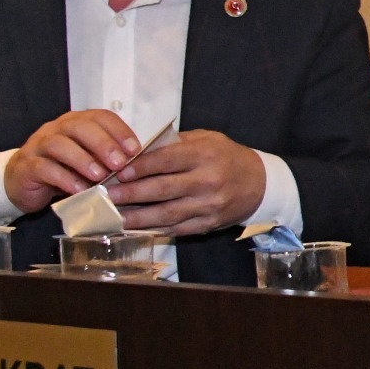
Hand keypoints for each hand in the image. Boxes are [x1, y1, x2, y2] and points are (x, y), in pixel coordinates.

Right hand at [5, 110, 143, 213]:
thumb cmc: (64, 169)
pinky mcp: (27, 166)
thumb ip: (107, 159)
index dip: (119, 131)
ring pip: (60, 145)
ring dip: (83, 160)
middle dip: (103, 144)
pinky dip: (64, 178)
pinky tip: (79, 189)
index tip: (135, 150)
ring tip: (100, 177)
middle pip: (80, 127)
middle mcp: (57, 129)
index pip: (100, 117)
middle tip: (119, 163)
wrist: (22, 182)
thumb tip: (136, 166)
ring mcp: (39, 145)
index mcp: (76, 123)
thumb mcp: (89, 161)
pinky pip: (45, 168)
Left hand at [104, 130, 268, 234]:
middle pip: (163, 189)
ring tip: (117, 217)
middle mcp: (208, 181)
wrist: (260, 183)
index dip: (140, 167)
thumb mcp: (207, 139)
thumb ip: (176, 144)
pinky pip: (178, 228)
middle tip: (109, 196)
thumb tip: (139, 151)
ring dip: (139, 217)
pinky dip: (156, 229)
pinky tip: (138, 228)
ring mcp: (209, 205)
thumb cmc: (227, 157)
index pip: (166, 160)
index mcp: (205, 155)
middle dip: (132, 194)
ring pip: (167, 213)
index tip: (118, 172)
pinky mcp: (209, 223)